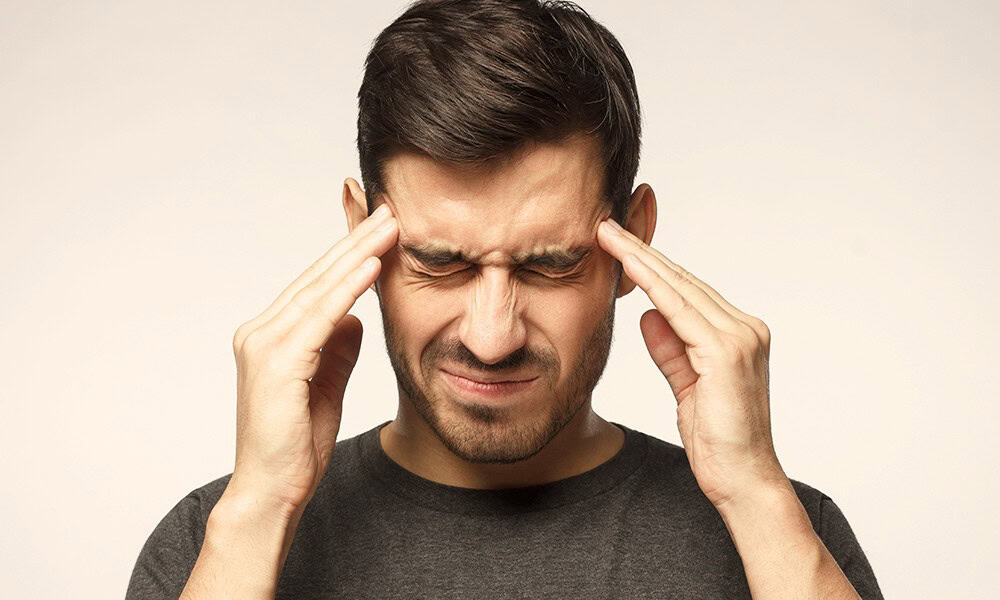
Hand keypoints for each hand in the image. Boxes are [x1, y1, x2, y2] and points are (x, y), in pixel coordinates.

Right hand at [226, 203, 397, 514]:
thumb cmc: (295, 443)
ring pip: (319, 289)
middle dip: (355, 241)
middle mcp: (260, 332)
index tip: (380, 228)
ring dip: (356, 254)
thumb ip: (337, 348)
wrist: (272, 488)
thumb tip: (355, 316)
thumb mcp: (326, 384)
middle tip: (388, 209)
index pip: (315, 285)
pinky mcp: (278, 363)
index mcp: (269, 335)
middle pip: (316, 277)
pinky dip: (347, 289)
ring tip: (388, 226)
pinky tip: (371, 267)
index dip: (348, 254)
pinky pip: (320, 317)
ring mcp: (264, 345)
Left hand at [597, 218, 786, 507]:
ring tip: (609, 235)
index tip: (620, 244)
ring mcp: (740, 338)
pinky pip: (681, 310)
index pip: (687, 291)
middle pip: (683, 280)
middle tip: (607, 224)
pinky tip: (629, 268)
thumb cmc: (719, 441)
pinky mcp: (728, 353)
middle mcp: (745, 328)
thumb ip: (671, 350)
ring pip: (680, 288)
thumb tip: (648, 314)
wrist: (743, 480)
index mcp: (738, 335)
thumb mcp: (687, 388)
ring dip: (641, 259)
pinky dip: (654, 286)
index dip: (652, 266)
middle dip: (642, 251)